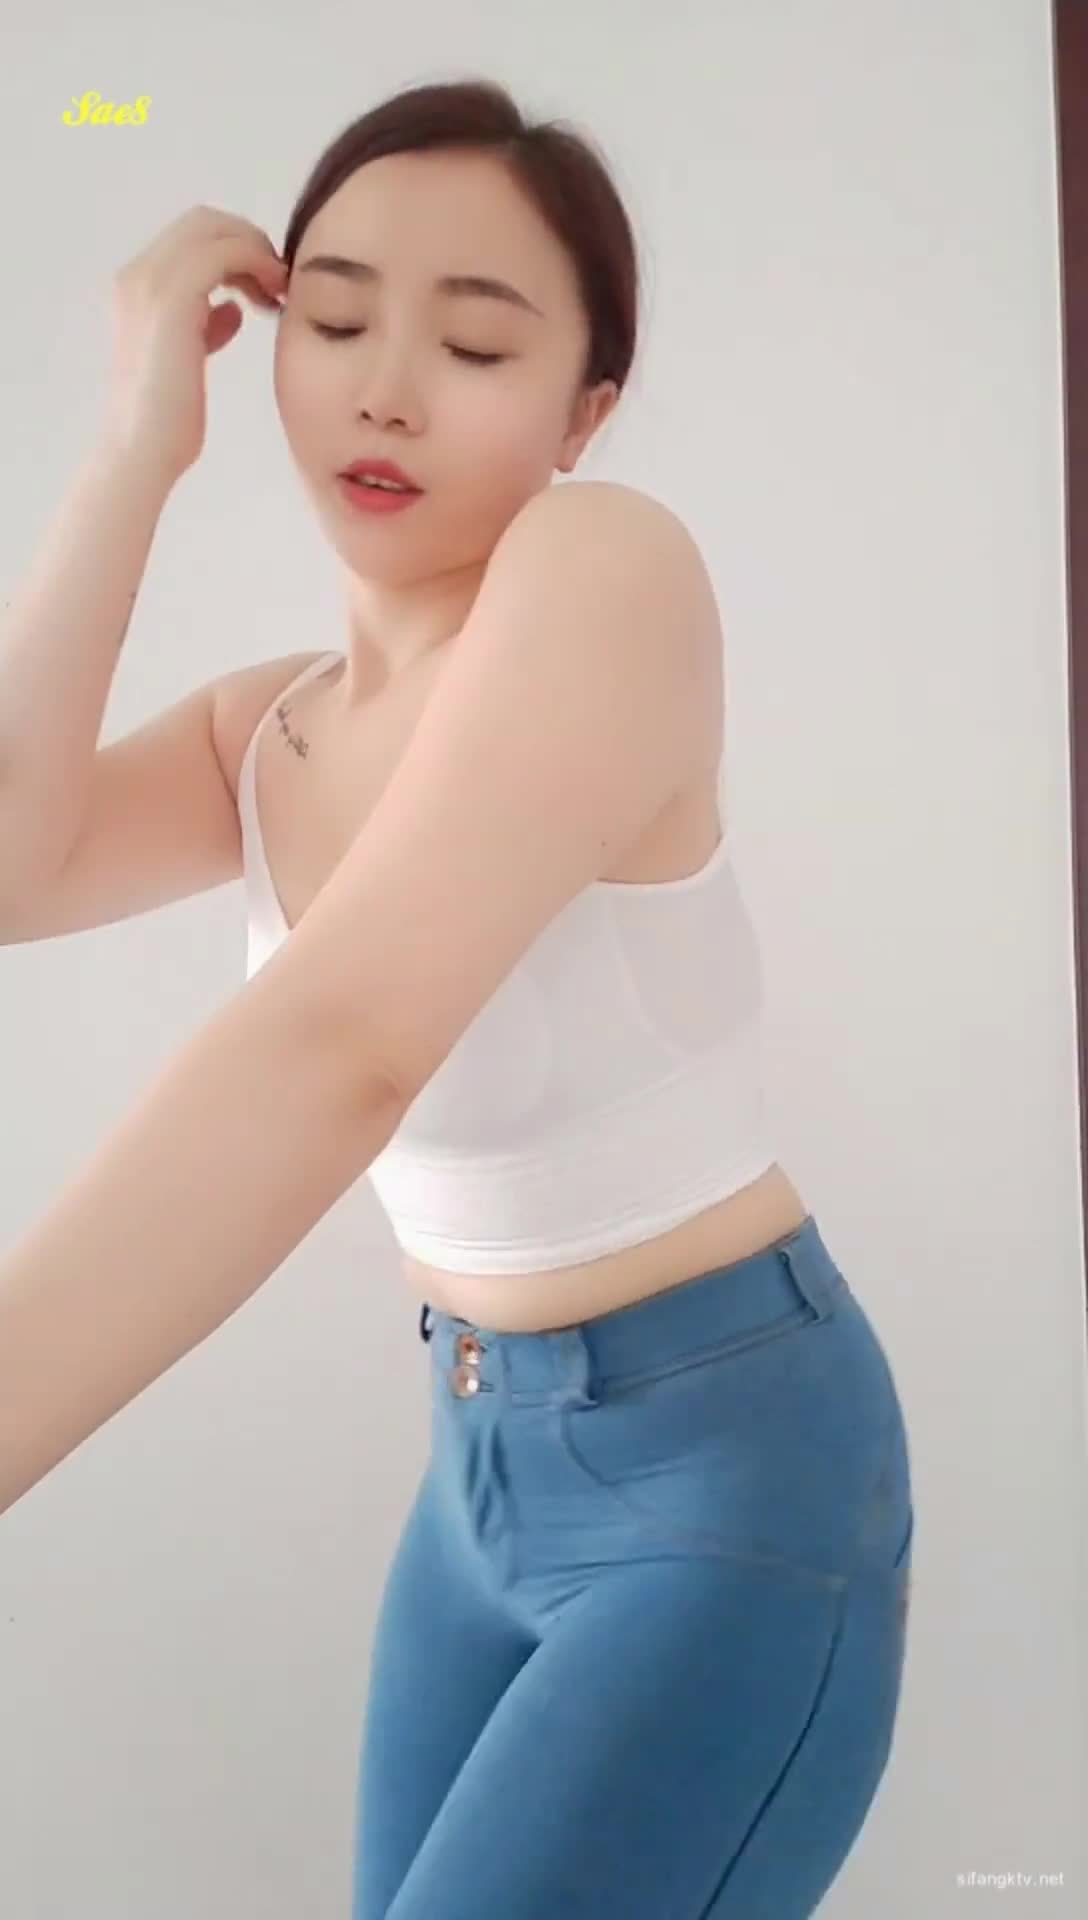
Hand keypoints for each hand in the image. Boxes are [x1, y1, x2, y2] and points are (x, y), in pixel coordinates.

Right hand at [104, 205, 287, 484]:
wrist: (144, 450)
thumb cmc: (169, 419)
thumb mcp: (191, 360)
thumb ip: (206, 325)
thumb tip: (233, 310)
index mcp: (138, 285)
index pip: (193, 235)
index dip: (236, 247)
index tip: (266, 284)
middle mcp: (138, 275)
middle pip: (204, 221)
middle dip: (249, 241)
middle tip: (278, 281)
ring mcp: (151, 283)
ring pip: (214, 229)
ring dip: (256, 251)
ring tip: (278, 290)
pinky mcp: (173, 299)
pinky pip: (224, 253)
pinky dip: (255, 263)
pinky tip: (271, 298)